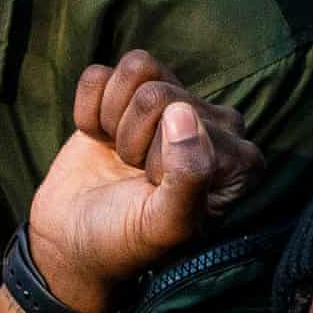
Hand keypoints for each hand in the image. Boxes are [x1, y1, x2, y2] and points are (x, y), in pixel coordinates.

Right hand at [6, 52, 262, 312]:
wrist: (74, 244)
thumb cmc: (126, 241)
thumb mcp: (164, 226)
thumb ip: (189, 177)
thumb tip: (183, 112)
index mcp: (239, 159)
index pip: (186, 119)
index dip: (155, 156)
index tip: (153, 190)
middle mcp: (216, 123)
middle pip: (158, 92)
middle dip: (131, 139)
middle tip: (133, 175)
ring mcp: (173, 104)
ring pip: (136, 69)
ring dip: (112, 118)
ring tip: (121, 156)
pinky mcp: (129, 95)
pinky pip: (99, 75)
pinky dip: (88, 111)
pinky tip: (101, 141)